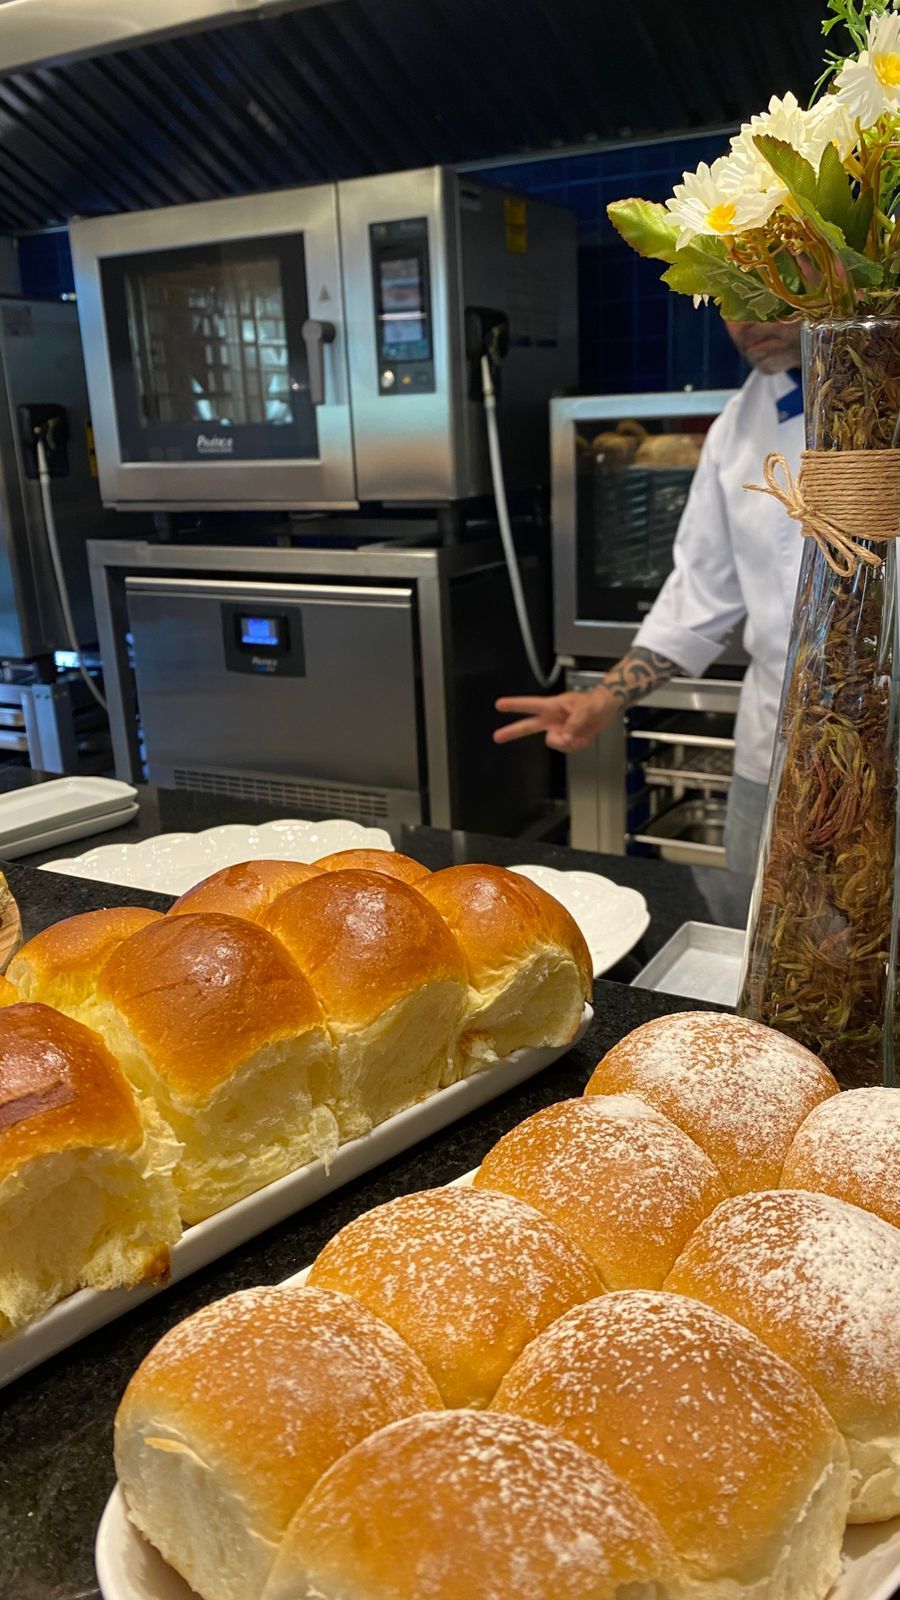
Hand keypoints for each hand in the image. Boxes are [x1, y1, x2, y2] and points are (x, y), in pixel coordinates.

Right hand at [493, 688, 618, 751]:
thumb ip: (573, 724)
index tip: (499, 705)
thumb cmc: (595, 702)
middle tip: (497, 736)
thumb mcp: (586, 709)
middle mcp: (552, 719)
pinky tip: (583, 738)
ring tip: (579, 735)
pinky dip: (576, 746)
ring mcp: (559, 729)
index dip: (514, 705)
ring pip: (553, 743)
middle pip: (528, 726)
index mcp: (552, 706)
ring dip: (566, 743)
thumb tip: (565, 738)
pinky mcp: (567, 738)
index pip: (530, 705)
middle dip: (512, 731)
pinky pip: (566, 748)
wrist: (607, 708)